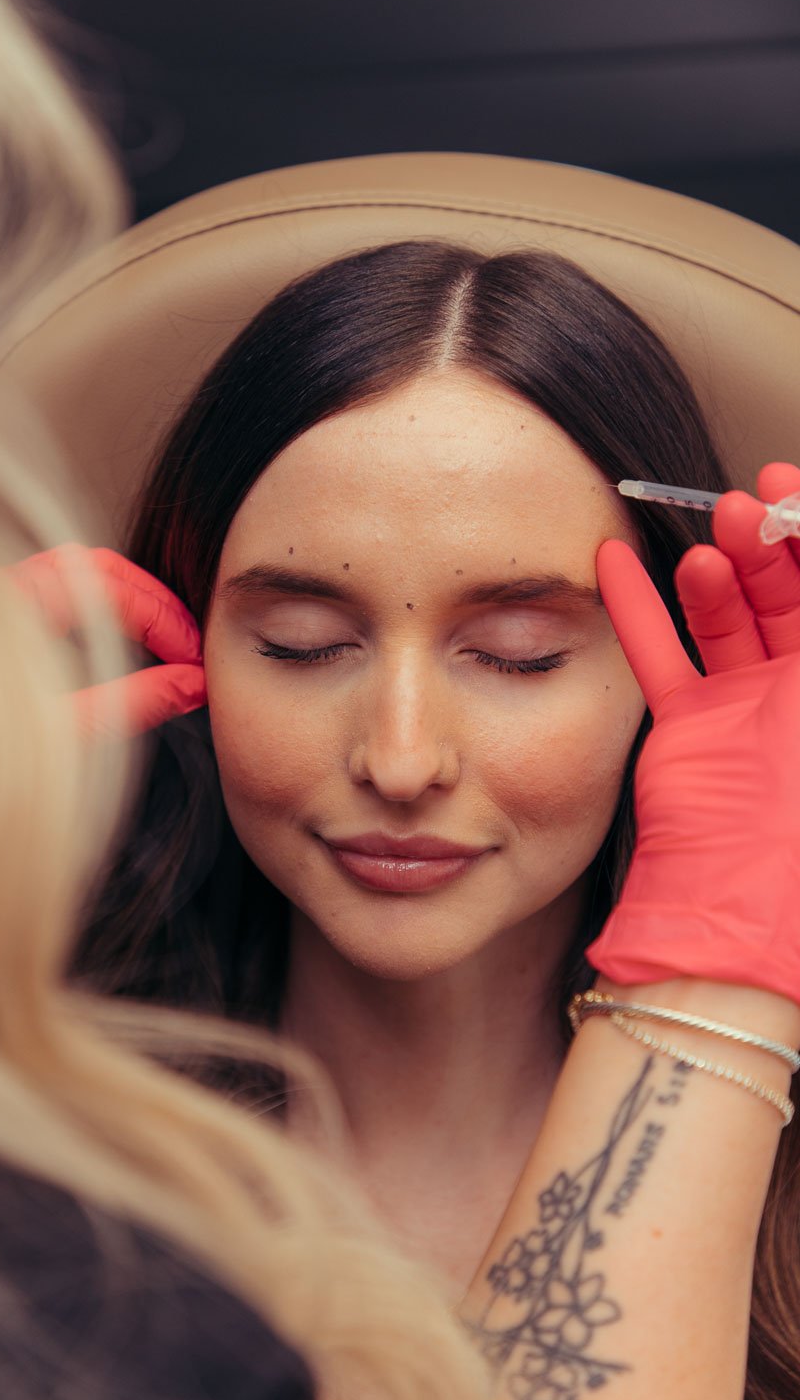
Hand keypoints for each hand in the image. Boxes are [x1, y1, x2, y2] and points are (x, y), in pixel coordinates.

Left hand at [5, 544, 205, 737]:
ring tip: (160, 645)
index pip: (113, 585)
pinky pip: (54, 595)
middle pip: (96, 567)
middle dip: (151, 601)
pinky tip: (114, 648)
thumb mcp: (63, 733)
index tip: (193, 660)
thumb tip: (191, 685)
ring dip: (125, 602)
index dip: (165, 619)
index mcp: (17, 606)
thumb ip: (131, 703)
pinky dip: (95, 611)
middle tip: (186, 647)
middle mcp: (2, 592)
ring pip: (75, 576)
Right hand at [587, 464, 799, 1001]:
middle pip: (785, 596)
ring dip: (714, 572)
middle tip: (744, 507)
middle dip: (766, 544)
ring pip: (727, 618)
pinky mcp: (691, 731)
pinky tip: (618, 564)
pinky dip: (639, 609)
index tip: (789, 490)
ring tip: (707, 538)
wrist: (740, 909)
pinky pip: (662, 656)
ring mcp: (745, 712)